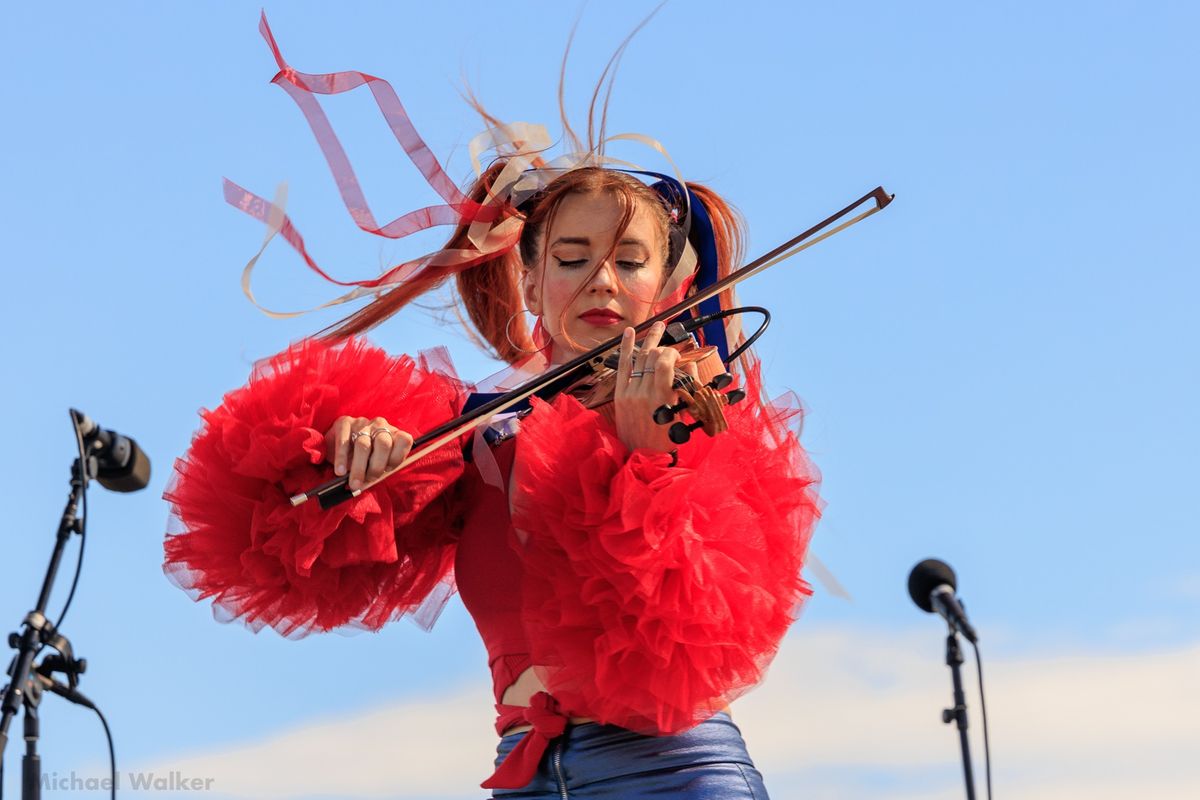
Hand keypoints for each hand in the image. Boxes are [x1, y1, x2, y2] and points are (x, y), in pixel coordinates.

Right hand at [324, 416, 413, 490]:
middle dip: (376, 466)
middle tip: (368, 481)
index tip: (387, 470)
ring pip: (363, 444)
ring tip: (354, 483)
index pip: (404, 440)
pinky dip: (342, 458)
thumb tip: (372, 484)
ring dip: (359, 467)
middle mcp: (380, 425)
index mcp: (394, 433)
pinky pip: (344, 441)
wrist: (339, 445)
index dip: (397, 458)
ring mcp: (362, 423)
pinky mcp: (344, 423)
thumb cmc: (364, 458)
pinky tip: (340, 471)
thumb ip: (380, 470)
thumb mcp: (377, 462)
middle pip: (383, 444)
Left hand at [612, 322, 698, 452]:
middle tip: (670, 347)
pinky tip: (630, 332)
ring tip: (657, 325)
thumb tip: (689, 366)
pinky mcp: (620, 395)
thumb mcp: (684, 416)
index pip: (664, 362)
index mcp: (661, 398)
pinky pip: (622, 366)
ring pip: (639, 358)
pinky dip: (626, 348)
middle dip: (663, 347)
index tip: (679, 356)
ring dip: (648, 339)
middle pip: (652, 357)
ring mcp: (629, 392)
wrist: (643, 457)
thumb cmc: (667, 439)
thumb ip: (687, 389)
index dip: (672, 353)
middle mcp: (643, 392)